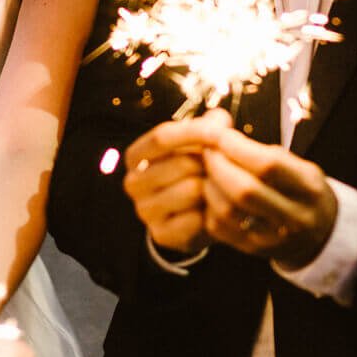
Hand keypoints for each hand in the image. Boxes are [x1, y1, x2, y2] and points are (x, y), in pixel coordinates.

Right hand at [122, 109, 231, 254]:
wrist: (194, 213)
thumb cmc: (196, 169)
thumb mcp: (200, 143)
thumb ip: (209, 126)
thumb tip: (219, 121)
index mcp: (136, 156)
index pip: (161, 137)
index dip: (193, 132)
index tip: (220, 134)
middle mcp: (133, 183)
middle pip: (180, 163)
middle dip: (209, 163)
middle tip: (224, 167)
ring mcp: (144, 211)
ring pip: (190, 190)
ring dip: (212, 188)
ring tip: (219, 187)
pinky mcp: (160, 234)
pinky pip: (195, 219)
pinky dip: (210, 214)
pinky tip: (214, 209)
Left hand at [200, 129, 337, 268]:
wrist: (320, 234)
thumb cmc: (304, 191)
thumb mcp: (302, 167)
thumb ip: (268, 154)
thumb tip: (224, 135)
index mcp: (308, 189)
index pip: (269, 166)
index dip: (238, 147)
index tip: (222, 135)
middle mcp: (294, 217)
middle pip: (244, 190)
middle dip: (218, 165)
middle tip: (209, 150)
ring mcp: (272, 238)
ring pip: (226, 210)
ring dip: (210, 184)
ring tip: (209, 170)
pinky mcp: (252, 249)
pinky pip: (218, 226)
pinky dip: (209, 204)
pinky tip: (213, 191)